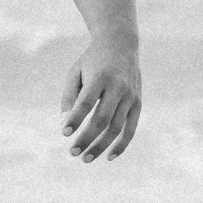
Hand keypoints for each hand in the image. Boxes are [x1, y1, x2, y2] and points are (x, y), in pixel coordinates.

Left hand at [60, 37, 141, 161]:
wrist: (121, 44)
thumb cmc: (92, 61)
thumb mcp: (75, 72)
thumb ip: (69, 97)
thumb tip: (66, 124)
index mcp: (100, 77)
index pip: (86, 102)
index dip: (76, 119)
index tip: (65, 134)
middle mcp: (118, 87)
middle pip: (102, 119)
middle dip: (87, 138)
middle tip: (72, 152)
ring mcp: (130, 96)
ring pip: (116, 127)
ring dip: (101, 145)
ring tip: (85, 158)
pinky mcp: (138, 103)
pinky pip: (131, 128)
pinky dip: (121, 144)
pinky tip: (109, 157)